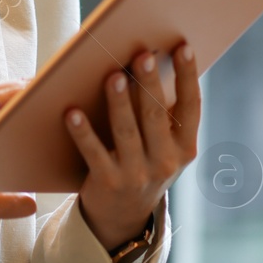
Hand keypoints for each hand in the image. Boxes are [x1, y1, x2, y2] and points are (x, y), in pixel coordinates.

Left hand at [64, 42, 200, 251]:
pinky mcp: (108, 182)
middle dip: (149, 84)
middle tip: (142, 55)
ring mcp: (137, 174)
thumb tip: (151, 61)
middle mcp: (166, 162)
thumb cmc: (144, 163)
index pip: (190, 106)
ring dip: (119, 103)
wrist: (122, 216)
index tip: (183, 47)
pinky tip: (72, 112)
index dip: (188, 76)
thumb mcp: (164, 146)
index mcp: (185, 147)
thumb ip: (163, 112)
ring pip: (127, 132)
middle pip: (156, 115)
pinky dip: (83, 132)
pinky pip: (94, 152)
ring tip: (113, 76)